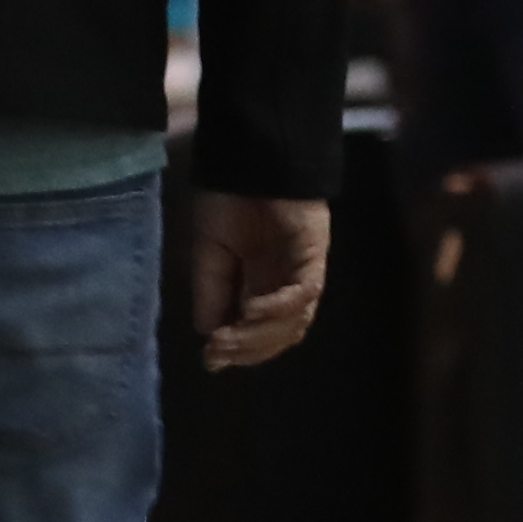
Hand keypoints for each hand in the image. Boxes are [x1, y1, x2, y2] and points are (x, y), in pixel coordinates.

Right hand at [189, 189, 332, 372]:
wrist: (250, 162)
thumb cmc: (229, 200)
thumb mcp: (209, 252)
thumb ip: (211, 291)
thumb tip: (208, 333)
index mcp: (262, 285)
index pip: (261, 333)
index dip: (240, 350)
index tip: (211, 359)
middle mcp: (286, 284)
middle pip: (280, 335)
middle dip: (248, 349)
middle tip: (217, 351)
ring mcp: (303, 271)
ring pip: (295, 321)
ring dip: (260, 335)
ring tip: (229, 335)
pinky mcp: (314, 255)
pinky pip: (305, 292)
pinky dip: (280, 307)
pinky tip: (251, 309)